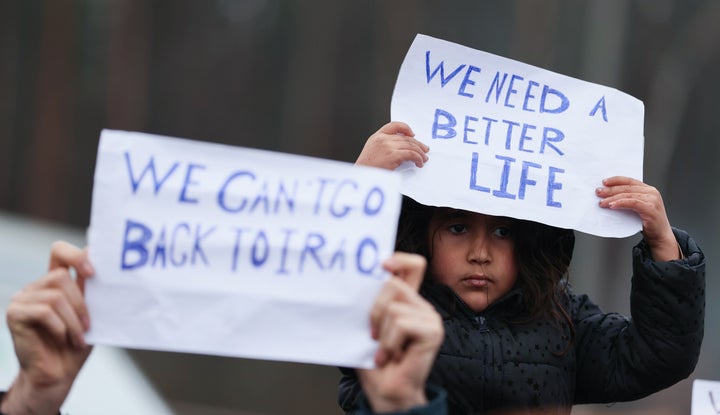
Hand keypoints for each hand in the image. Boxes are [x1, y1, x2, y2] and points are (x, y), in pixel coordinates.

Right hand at [1, 241, 94, 414]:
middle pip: (60, 276)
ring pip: (55, 296)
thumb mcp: (90, 314)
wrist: (58, 375)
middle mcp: (37, 286)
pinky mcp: (15, 314)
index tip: (93, 272)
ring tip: (78, 338)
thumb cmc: (76, 345)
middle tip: (88, 326)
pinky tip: (62, 339)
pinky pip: (44, 312)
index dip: (76, 255)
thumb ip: (92, 291)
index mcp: (55, 282)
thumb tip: (106, 264)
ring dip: (73, 320)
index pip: (60, 252)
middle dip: (80, 304)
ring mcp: (23, 298)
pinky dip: (60, 327)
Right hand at [356, 122, 428, 169]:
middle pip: (406, 138)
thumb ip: (384, 144)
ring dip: (420, 152)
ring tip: (424, 158)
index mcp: (377, 136)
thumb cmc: (367, 166)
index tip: (413, 134)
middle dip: (418, 144)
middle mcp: (383, 139)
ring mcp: (388, 146)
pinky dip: (418, 158)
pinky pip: (411, 154)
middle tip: (425, 149)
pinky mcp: (393, 155)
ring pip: (410, 145)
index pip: (394, 125)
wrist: (362, 174)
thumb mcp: (372, 149)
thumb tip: (401, 147)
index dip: (406, 128)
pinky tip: (419, 162)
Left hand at [358, 253, 442, 411]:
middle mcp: (421, 305)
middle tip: (373, 335)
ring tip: (385, 350)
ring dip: (381, 333)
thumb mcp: (366, 326)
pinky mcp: (433, 331)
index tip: (381, 265)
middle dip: (374, 310)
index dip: (399, 259)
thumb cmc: (375, 362)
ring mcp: (429, 318)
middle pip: (394, 283)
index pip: (413, 265)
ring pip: (394, 306)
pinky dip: (390, 342)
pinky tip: (393, 355)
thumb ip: (369, 303)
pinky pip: (402, 323)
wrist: (387, 391)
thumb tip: (354, 282)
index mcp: (407, 301)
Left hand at [596, 176, 678, 260]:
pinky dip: (621, 203)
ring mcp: (652, 200)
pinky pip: (632, 203)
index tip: (604, 182)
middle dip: (611, 190)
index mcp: (648, 190)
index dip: (616, 180)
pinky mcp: (650, 208)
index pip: (630, 181)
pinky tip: (612, 205)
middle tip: (598, 192)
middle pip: (627, 188)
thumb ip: (628, 199)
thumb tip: (608, 196)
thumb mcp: (638, 208)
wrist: (660, 236)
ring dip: (612, 198)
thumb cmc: (647, 222)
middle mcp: (651, 193)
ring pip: (628, 195)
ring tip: (602, 202)